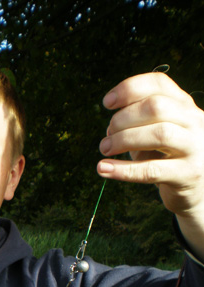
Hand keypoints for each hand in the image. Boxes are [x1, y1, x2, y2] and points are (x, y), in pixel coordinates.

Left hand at [97, 72, 203, 258]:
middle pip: (157, 107)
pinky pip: (152, 170)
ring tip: (105, 149)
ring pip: (160, 134)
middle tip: (108, 134)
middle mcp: (194, 121)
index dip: (129, 89)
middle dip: (124, 118)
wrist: (195, 190)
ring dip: (124, 140)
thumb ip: (137, 123)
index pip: (159, 84)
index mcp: (184, 106)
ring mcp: (194, 147)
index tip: (107, 103)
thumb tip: (111, 126)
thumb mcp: (154, 134)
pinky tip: (104, 169)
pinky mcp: (187, 174)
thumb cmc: (168, 158)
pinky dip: (123, 170)